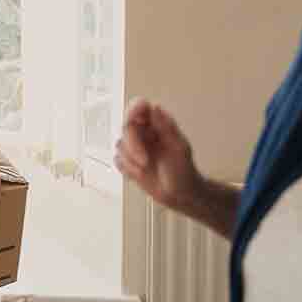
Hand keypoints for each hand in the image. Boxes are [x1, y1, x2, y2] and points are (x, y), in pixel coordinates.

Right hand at [115, 98, 204, 213]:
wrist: (179, 195)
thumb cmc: (183, 171)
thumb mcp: (179, 148)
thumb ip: (166, 127)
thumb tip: (155, 107)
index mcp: (158, 123)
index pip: (139, 106)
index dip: (132, 109)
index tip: (133, 119)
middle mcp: (144, 132)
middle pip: (126, 127)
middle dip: (133, 145)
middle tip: (144, 161)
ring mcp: (135, 146)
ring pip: (119, 144)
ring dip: (131, 159)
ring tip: (146, 168)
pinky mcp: (128, 160)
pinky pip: (117, 160)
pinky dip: (127, 169)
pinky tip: (141, 174)